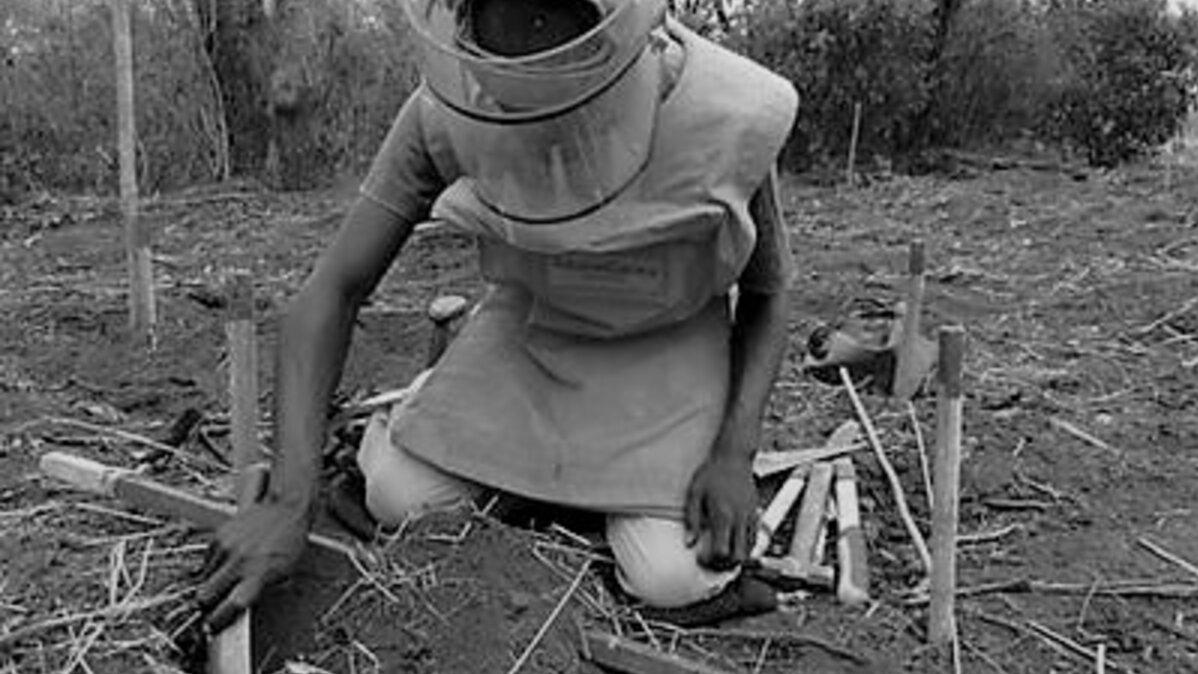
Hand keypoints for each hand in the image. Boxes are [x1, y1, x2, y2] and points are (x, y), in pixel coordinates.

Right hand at [196, 496, 308, 631]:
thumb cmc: (289, 541)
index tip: (212, 626)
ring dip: (213, 581)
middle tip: (213, 603)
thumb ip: (262, 590)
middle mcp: (240, 562)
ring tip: (231, 572)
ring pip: (205, 578)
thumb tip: (240, 606)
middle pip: (207, 595)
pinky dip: (215, 563)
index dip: (219, 619)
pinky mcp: (219, 536)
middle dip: (207, 603)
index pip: (233, 604)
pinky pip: (207, 559)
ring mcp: (227, 548)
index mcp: (259, 574)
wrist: (284, 508)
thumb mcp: (285, 571)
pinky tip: (231, 557)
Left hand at [683, 454, 757, 571]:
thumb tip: (689, 543)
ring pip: (750, 550)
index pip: (722, 551)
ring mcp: (751, 516)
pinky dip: (746, 546)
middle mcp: (740, 519)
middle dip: (726, 565)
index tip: (701, 557)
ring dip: (737, 557)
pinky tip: (734, 543)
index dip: (711, 560)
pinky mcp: (756, 512)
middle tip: (713, 562)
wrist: (733, 457)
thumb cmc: (712, 473)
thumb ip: (692, 520)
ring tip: (722, 554)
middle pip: (739, 556)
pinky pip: (755, 538)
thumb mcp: (695, 493)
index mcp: (723, 515)